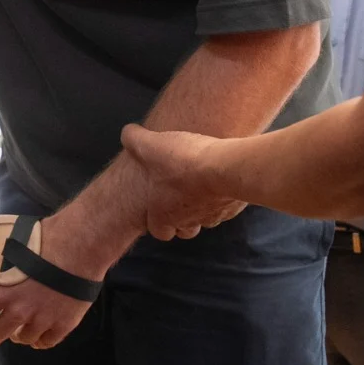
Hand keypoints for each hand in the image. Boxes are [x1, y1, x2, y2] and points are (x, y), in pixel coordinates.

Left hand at [0, 214, 103, 349]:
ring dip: (18, 337)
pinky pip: (47, 341)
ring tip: (17, 334)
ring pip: (24, 339)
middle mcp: (17, 312)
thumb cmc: (33, 238)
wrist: (76, 246)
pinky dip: (40, 341)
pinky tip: (38, 337)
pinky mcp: (64, 323)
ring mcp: (42, 320)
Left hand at [121, 125, 245, 239]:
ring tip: (202, 185)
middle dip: (182, 218)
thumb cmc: (182, 162)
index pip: (159, 231)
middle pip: (186, 230)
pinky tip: (221, 178)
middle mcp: (190, 220)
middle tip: (181, 197)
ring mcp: (214, 215)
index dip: (157, 222)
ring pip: (208, 219)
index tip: (157, 208)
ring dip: (203, 207)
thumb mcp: (148, 145)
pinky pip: (228, 206)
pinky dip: (223, 196)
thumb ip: (134, 139)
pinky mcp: (234, 206)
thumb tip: (128, 133)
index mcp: (164, 214)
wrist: (225, 167)